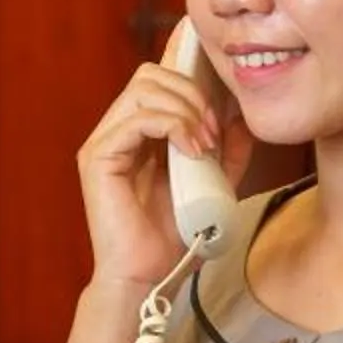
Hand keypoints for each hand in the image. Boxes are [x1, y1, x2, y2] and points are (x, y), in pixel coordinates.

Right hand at [75, 55, 255, 289]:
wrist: (152, 279)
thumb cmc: (177, 238)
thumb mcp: (216, 186)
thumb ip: (228, 151)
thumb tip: (244, 117)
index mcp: (141, 133)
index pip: (158, 77)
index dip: (186, 62)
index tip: (218, 70)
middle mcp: (118, 131)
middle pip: (151, 74)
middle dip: (192, 90)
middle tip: (215, 129)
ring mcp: (105, 142)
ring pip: (144, 87)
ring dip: (185, 108)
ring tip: (206, 142)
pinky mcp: (98, 158)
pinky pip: (137, 118)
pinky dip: (172, 126)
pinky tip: (192, 149)